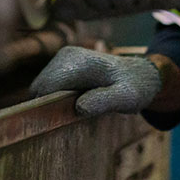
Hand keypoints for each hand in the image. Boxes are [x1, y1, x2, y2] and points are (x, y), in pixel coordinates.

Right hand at [29, 46, 162, 115]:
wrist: (139, 74)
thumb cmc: (134, 87)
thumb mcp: (126, 98)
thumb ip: (104, 101)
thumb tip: (79, 108)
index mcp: (78, 62)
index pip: (46, 87)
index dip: (46, 106)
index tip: (57, 122)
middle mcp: (66, 56)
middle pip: (39, 87)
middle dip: (48, 106)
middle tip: (70, 119)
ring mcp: (63, 58)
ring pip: (41, 87)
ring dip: (51, 102)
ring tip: (76, 110)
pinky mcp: (63, 64)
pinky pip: (48, 85)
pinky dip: (54, 97)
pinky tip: (74, 103)